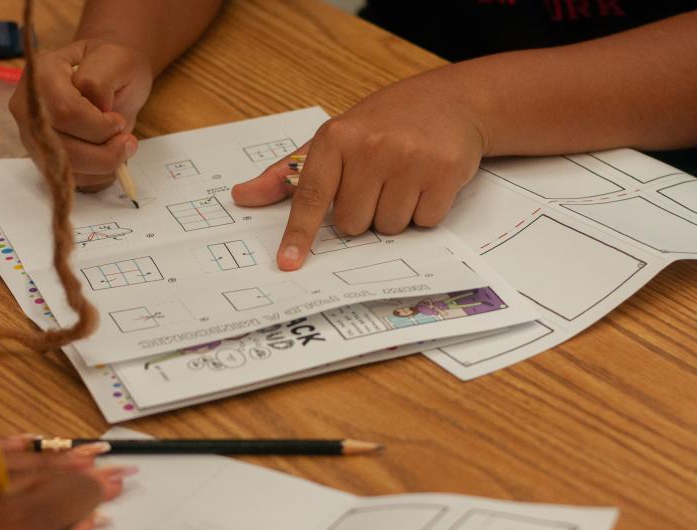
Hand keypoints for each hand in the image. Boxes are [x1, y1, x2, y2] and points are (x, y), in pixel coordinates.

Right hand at [9, 40, 152, 190]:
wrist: (108, 78)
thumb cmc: (111, 67)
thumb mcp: (115, 59)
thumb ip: (101, 80)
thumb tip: (97, 110)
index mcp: (41, 74)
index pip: (64, 112)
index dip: (97, 125)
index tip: (117, 121)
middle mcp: (27, 107)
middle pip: (62, 145)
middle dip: (103, 151)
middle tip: (127, 141)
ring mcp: (32, 135)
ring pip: (65, 168)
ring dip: (102, 164)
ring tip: (122, 148)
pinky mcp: (44, 158)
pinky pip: (70, 180)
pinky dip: (97, 175)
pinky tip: (109, 157)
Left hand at [232, 67, 486, 269]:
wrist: (453, 100)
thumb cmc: (386, 123)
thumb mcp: (335, 138)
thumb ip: (288, 173)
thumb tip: (243, 196)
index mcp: (336, 137)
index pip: (311, 196)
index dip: (299, 233)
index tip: (289, 262)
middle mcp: (371, 146)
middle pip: (352, 225)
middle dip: (364, 214)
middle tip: (378, 182)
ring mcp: (410, 159)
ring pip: (388, 227)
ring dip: (395, 214)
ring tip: (404, 179)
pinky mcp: (444, 172)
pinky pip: (424, 222)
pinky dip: (425, 211)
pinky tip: (427, 182)